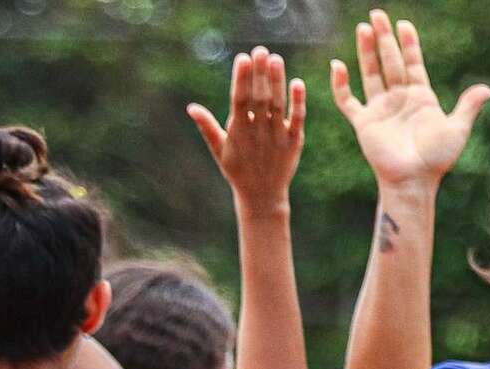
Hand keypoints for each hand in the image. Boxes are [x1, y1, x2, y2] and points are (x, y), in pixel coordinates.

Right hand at [188, 46, 306, 209]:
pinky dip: (298, 102)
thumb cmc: (237, 171)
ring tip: (276, 59)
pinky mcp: (294, 142)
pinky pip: (297, 120)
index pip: (239, 100)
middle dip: (260, 74)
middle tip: (261, 50)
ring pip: (278, 105)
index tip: (243, 58)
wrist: (262, 196)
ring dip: (278, 82)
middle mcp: (258, 132)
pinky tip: (298, 82)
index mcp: (238, 131)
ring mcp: (277, 137)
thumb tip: (191, 107)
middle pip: (260, 98)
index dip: (241, 79)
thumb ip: (207, 127)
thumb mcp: (219, 150)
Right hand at [329, 10, 489, 188]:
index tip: (404, 24)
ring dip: (366, 51)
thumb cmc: (436, 159)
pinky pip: (348, 101)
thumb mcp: (457, 130)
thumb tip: (487, 89)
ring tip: (363, 28)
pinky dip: (341, 85)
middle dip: (384, 38)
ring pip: (370, 73)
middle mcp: (399, 99)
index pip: (413, 63)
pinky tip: (338, 66)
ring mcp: (380, 109)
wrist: (414, 180)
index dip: (409, 44)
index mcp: (421, 97)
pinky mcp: (364, 122)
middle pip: (390, 62)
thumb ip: (468, 107)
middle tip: (377, 14)